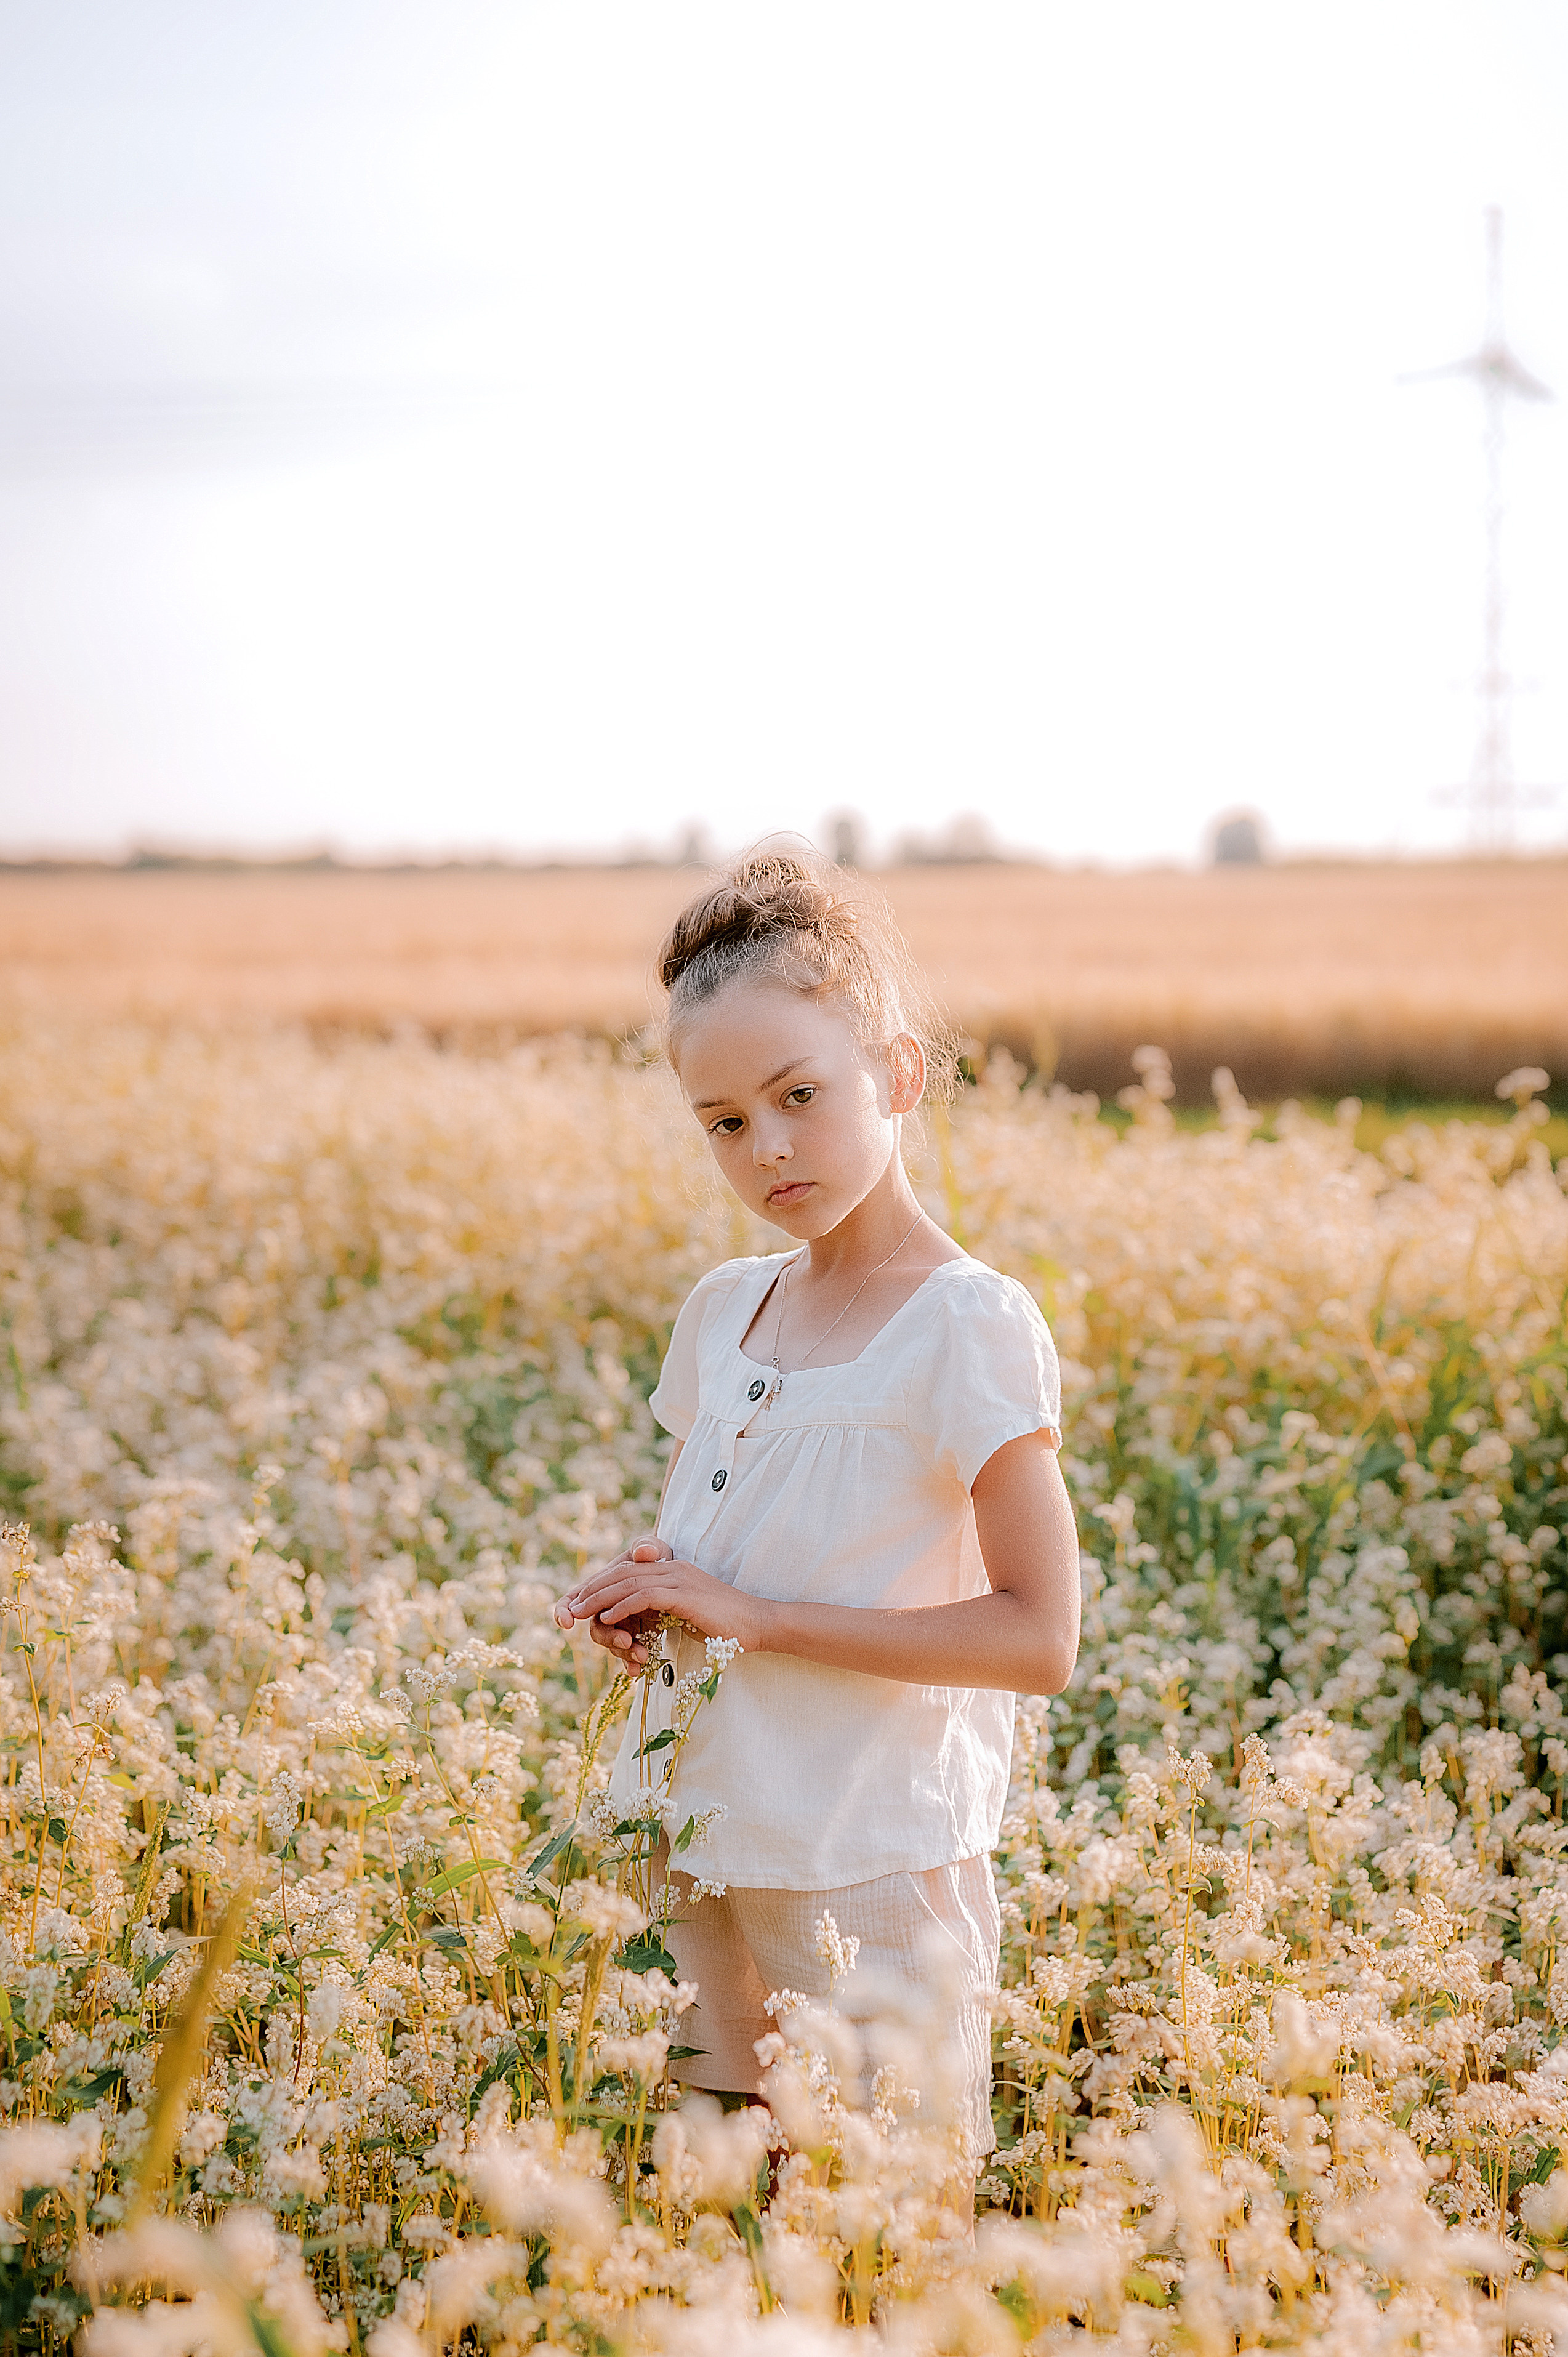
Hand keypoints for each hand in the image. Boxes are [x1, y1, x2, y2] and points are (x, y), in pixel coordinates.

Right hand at [555, 1537, 672, 1665]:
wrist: (681, 1578)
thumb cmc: (661, 1558)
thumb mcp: (657, 1549)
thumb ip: (648, 1547)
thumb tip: (643, 1551)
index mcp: (605, 1585)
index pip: (575, 1598)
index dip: (564, 1610)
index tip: (567, 1622)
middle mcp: (609, 1607)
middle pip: (596, 1627)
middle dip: (608, 1636)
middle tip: (626, 1640)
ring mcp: (623, 1624)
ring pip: (613, 1643)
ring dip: (624, 1652)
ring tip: (644, 1656)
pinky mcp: (638, 1637)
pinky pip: (629, 1654)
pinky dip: (632, 1663)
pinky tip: (638, 1670)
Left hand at [559, 1548, 764, 1666]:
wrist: (759, 1624)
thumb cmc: (729, 1626)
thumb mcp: (691, 1614)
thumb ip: (667, 1612)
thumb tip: (643, 1624)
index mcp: (675, 1570)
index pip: (630, 1570)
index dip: (604, 1582)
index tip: (584, 1598)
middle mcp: (674, 1568)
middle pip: (623, 1572)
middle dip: (594, 1587)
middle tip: (572, 1603)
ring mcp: (679, 1579)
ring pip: (629, 1582)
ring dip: (600, 1597)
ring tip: (580, 1612)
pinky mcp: (684, 1594)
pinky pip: (644, 1596)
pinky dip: (622, 1606)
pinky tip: (607, 1618)